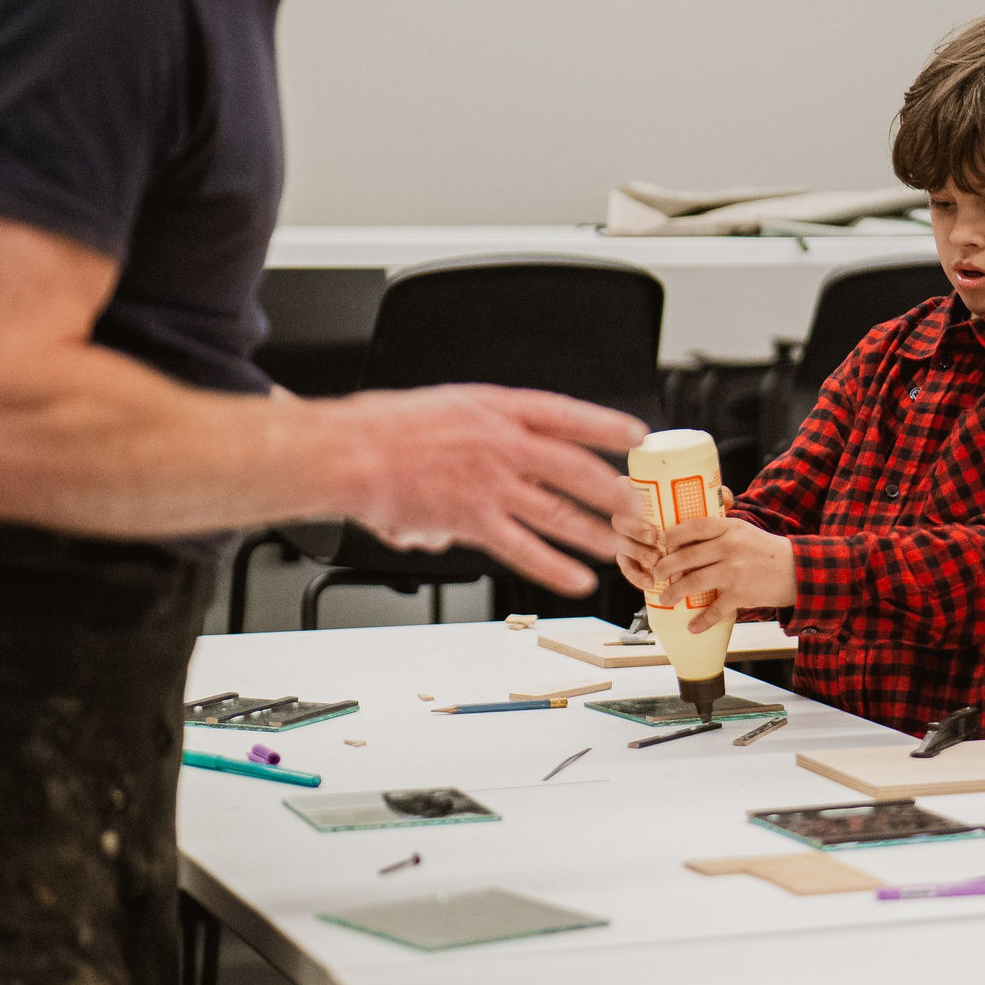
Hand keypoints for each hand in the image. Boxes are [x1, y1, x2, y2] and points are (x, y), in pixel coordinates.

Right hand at [335, 385, 646, 595]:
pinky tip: (577, 578)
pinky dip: (554, 567)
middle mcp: (502, 444)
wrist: (346, 453)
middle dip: (612, 489)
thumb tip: (503, 462)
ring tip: (621, 545)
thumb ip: (487, 431)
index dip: (605, 425)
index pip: (566, 414)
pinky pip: (523, 549)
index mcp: (498, 409)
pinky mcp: (472, 521)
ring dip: (595, 531)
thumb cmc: (387, 427)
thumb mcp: (451, 405)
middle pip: (574, 468)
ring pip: (557, 512)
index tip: (635, 435)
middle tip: (639, 504)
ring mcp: (490, 484)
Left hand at [618, 504, 796, 630]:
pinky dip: (702, 621)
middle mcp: (729, 547)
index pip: (694, 527)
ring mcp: (734, 572)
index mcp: (729, 528)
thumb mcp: (743, 532)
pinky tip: (693, 627)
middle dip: (665, 567)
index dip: (672, 534)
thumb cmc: (766, 551)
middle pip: (686, 557)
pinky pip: (715, 609)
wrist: (797, 570)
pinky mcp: (741, 594)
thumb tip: (686, 536)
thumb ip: (718, 532)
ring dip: (674, 592)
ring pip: (693, 582)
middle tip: (656, 574)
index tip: (660, 541)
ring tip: (666, 598)